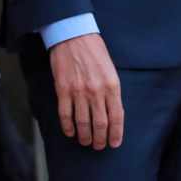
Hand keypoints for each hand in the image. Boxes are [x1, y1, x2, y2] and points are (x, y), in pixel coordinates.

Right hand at [48, 33, 123, 149]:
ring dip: (84, 137)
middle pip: (100, 124)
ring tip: (85, 141)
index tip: (114, 143)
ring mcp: (79, 92)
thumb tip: (112, 112)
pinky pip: (65, 115)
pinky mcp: (63, 90)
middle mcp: (96, 91)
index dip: (116, 134)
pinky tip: (70, 132)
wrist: (73, 35)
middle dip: (100, 139)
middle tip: (98, 145)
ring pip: (83, 123)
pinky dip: (68, 127)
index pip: (117, 117)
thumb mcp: (110, 69)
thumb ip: (112, 90)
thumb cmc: (94, 50)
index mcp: (112, 85)